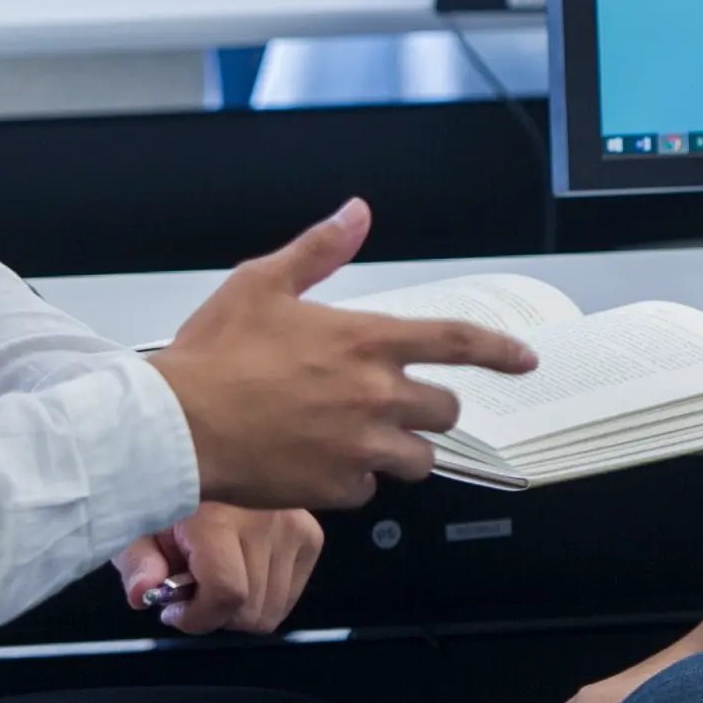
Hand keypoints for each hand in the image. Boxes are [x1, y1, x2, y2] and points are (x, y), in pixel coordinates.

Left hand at [119, 503, 323, 635]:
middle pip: (252, 611)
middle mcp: (266, 519)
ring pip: (274, 609)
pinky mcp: (311, 533)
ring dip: (240, 608)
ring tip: (216, 574)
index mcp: (219, 515)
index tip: (173, 611)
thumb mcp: (137, 525)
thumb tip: (142, 594)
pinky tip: (241, 569)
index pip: (227, 591)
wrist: (206, 455)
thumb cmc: (166, 493)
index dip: (198, 618)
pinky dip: (263, 595)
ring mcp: (295, 525)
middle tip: (192, 590)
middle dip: (215, 615)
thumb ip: (137, 563)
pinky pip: (290, 593)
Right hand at [149, 200, 539, 507]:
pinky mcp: (337, 488)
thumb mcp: (263, 282)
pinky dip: (354, 479)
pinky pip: (369, 489)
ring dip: (400, 449)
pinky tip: (321, 461)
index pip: (459, 342)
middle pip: (445, 410)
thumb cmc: (214, 356)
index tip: (525, 360)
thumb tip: (356, 213)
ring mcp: (360, 446)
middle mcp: (375, 395)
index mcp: (367, 340)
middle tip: (395, 406)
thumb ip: (320, 249)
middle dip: (429, 409)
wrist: (177, 426)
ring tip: (361, 438)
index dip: (501, 352)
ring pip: (417, 459)